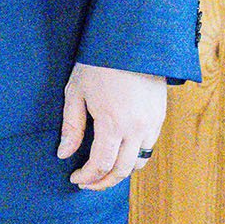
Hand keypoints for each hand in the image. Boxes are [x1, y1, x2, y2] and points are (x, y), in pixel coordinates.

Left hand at [56, 61, 166, 189]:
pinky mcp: (160, 117)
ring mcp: (151, 123)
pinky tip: (120, 153)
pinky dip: (134, 157)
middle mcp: (136, 128)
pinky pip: (149, 147)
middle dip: (103, 181)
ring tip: (104, 172)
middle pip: (121, 170)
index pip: (101, 164)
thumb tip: (64, 154)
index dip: (88, 177)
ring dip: (120, 172)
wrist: (132, 40)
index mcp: (113, 123)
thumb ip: (71, 127)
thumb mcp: (77, 92)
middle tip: (88, 182)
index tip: (76, 178)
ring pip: (139, 162)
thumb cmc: (99, 63)